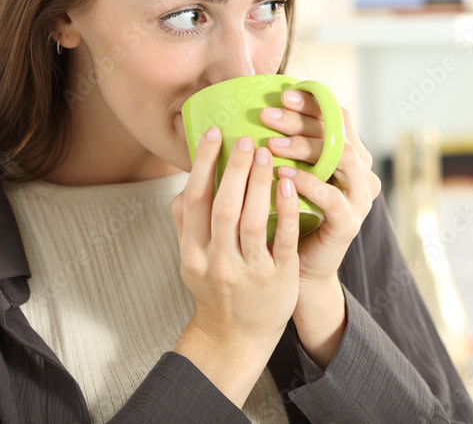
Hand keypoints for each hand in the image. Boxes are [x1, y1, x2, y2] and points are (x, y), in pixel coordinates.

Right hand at [169, 126, 300, 405]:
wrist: (236, 337)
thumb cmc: (215, 289)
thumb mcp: (191, 260)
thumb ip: (185, 223)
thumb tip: (183, 182)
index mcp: (193, 253)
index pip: (194, 200)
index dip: (203, 165)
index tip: (215, 134)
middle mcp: (217, 262)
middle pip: (223, 208)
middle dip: (233, 170)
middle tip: (246, 139)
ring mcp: (249, 271)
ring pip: (252, 221)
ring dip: (258, 184)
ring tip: (267, 153)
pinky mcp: (278, 277)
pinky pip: (282, 239)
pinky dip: (285, 209)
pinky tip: (289, 184)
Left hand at [261, 90, 381, 287]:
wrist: (297, 268)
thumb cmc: (286, 213)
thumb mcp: (286, 170)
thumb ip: (282, 143)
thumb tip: (254, 107)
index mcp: (347, 151)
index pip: (335, 113)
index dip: (311, 101)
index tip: (280, 95)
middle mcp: (360, 169)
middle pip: (336, 131)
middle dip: (299, 120)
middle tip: (266, 115)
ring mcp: (359, 196)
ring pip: (340, 157)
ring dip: (304, 147)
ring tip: (271, 145)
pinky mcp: (351, 222)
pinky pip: (332, 196)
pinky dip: (307, 183)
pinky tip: (282, 176)